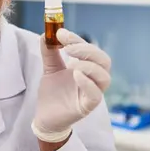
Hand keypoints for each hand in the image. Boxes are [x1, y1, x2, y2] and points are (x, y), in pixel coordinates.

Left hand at [32, 28, 111, 142]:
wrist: (45, 117)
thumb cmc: (52, 93)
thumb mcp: (50, 69)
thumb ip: (49, 52)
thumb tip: (46, 34)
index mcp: (87, 67)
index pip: (90, 49)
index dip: (77, 39)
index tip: (60, 33)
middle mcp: (93, 79)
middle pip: (103, 60)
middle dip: (86, 50)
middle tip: (67, 47)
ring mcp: (92, 93)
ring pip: (104, 76)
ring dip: (89, 65)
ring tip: (71, 64)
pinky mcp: (87, 106)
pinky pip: (96, 94)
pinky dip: (87, 83)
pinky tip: (75, 75)